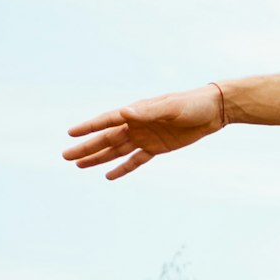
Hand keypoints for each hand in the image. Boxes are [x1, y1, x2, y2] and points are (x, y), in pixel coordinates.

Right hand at [64, 84, 225, 179]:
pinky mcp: (157, 148)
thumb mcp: (171, 107)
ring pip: (117, 150)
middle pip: (107, 139)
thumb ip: (147, 112)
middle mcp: (137, 125)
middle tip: (66, 156)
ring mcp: (145, 137)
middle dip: (87, 147)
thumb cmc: (191, 104)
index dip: (89, 127)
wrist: (213, 111)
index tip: (70, 133)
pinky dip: (123, 168)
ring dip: (99, 158)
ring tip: (79, 165)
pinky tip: (108, 175)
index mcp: (137, 112)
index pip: (108, 120)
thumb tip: (124, 111)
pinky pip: (136, 160)